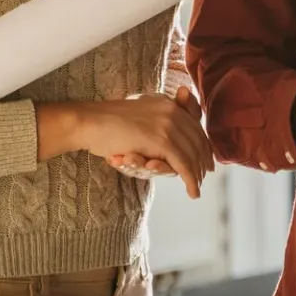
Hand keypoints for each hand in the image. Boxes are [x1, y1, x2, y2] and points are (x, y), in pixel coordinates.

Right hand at [45, 91, 215, 198]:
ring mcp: (167, 125)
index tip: (206, 159)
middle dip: (202, 160)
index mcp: (167, 104)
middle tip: (205, 176)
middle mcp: (171, 111)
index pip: (194, 126)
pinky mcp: (161, 140)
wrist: (88, 122)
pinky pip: (182, 164)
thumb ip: (157, 121)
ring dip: (196, 174)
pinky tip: (193, 191)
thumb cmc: (107, 122)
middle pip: (197, 140)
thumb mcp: (138, 117)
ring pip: (191, 154)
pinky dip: (189, 180)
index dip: (203, 144)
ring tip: (196, 186)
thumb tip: (170, 130)